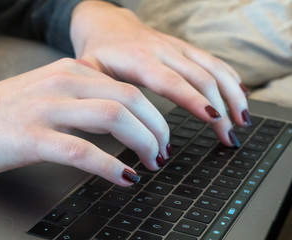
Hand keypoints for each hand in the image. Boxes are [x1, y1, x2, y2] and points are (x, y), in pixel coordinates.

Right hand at [0, 58, 170, 185]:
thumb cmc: (3, 113)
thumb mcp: (50, 93)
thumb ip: (83, 98)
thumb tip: (121, 119)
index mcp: (71, 71)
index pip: (128, 87)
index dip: (155, 115)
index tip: (162, 136)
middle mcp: (63, 82)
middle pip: (130, 100)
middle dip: (157, 130)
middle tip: (163, 153)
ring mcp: (47, 107)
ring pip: (114, 118)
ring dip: (142, 144)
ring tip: (150, 165)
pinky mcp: (32, 136)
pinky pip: (83, 151)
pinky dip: (111, 167)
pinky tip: (123, 178)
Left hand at [71, 1, 250, 146]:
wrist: (107, 25)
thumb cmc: (98, 51)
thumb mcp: (88, 71)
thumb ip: (98, 92)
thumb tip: (107, 122)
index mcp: (138, 59)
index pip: (171, 81)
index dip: (194, 100)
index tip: (213, 119)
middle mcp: (162, 50)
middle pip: (200, 77)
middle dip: (220, 108)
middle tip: (229, 136)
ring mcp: (176, 47)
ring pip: (213, 67)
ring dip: (232, 94)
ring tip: (243, 120)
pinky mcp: (184, 48)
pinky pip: (213, 60)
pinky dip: (230, 78)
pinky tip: (241, 94)